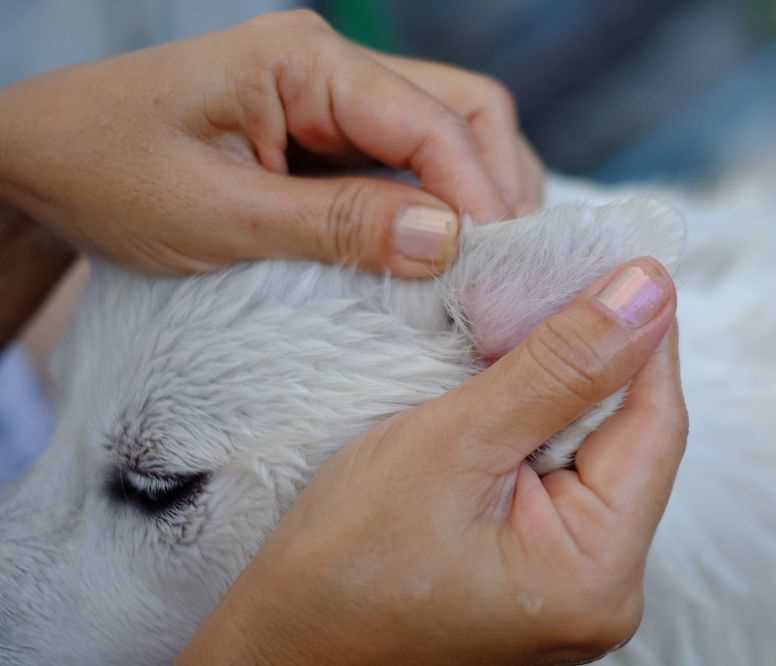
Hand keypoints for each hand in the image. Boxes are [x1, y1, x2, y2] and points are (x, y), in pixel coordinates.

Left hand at [0, 10, 542, 276]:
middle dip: (495, 187)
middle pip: (465, 109)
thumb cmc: (108, 173)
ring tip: (478, 270)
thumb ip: (337, 223)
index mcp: (305, 60)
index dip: (478, 195)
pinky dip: (438, 206)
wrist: (42, 160)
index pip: (434, 119)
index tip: (496, 271)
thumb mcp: (218, 214)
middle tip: (501, 272)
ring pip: (450, 132)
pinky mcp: (329, 133)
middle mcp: (334, 65)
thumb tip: (449, 241)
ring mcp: (335, 96)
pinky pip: (410, 162)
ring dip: (475, 196)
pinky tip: (438, 255)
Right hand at [179, 258, 686, 664]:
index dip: (642, 332)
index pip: (656, 423)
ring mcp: (576, 583)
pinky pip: (567, 476)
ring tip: (522, 324)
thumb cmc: (344, 561)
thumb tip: (646, 291)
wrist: (282, 643)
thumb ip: (557, 366)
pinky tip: (509, 384)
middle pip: (632, 437)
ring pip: (598, 450)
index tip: (622, 257)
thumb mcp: (453, 442)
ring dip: (565, 384)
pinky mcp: (545, 569)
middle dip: (597, 354)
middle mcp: (605, 587)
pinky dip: (543, 421)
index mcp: (597, 572)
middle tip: (556, 280)